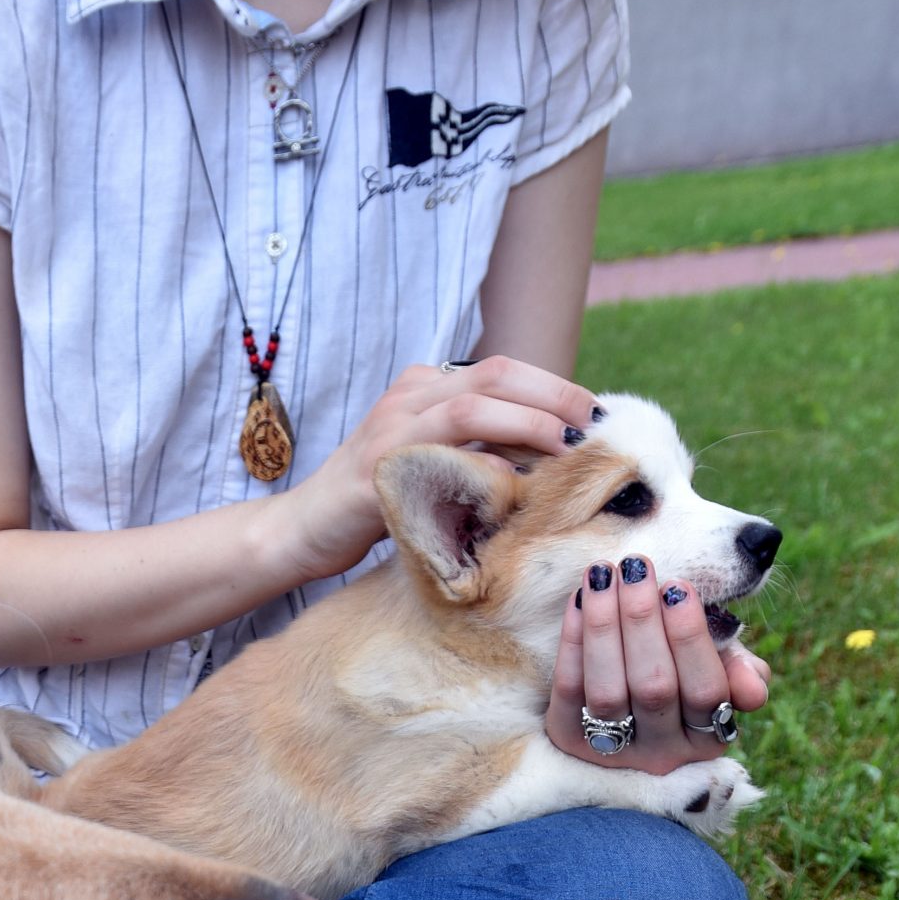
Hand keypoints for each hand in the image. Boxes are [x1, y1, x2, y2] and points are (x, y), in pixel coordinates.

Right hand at [269, 356, 597, 585]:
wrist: (302, 530)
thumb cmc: (372, 502)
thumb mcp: (430, 461)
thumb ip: (475, 445)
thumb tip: (548, 448)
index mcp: (422, 386)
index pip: (501, 369)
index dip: (553, 386)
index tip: (592, 413)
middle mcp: (408, 396)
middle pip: (495, 373)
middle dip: (554, 394)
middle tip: (596, 421)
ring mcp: (390, 430)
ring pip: (473, 405)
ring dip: (528, 421)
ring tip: (568, 444)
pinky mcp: (376, 471)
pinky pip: (440, 458)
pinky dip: (484, 465)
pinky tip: (515, 482)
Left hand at [546, 559, 771, 774]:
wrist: (623, 724)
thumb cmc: (683, 680)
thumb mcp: (719, 676)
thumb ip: (739, 671)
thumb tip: (755, 685)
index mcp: (707, 739)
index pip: (705, 690)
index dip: (691, 638)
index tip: (678, 587)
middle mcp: (661, 754)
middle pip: (654, 687)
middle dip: (643, 621)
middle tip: (636, 568)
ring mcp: (611, 751)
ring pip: (607, 690)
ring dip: (604, 626)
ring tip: (603, 574)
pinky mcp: (568, 739)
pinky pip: (568, 689)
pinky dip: (574, 641)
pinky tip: (580, 599)